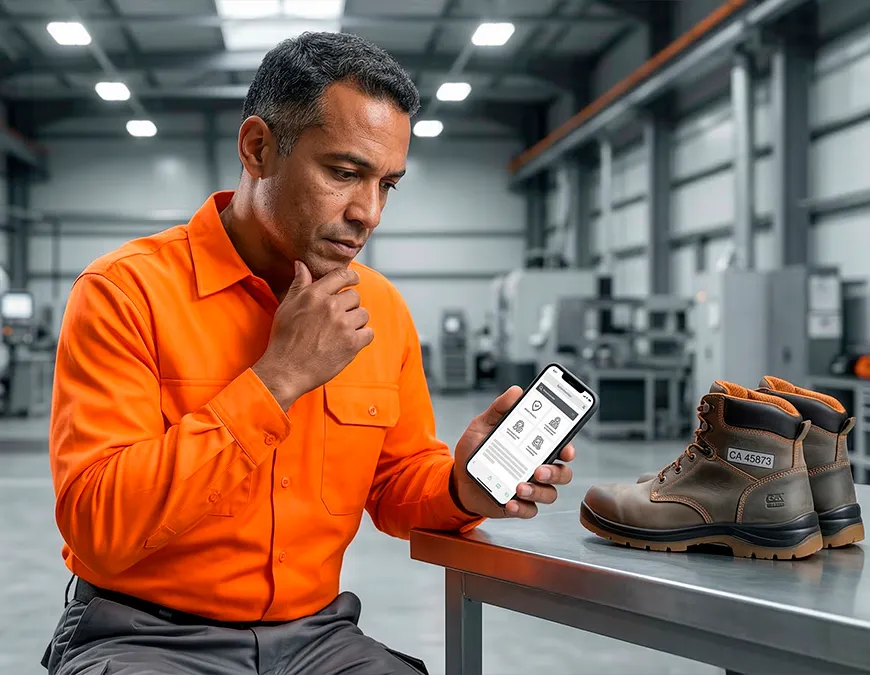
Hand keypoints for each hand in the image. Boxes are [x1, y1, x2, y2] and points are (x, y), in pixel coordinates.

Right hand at [252, 261, 372, 407]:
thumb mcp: (287, 307)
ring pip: (363, 314)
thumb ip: (299, 284)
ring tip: (341, 332)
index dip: (351, 277)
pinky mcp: (352, 343)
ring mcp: (343, 325)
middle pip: (355, 296)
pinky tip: (348, 342)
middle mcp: (330, 307)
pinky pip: (368, 333)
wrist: (287, 370)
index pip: (341, 276)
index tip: (355, 280)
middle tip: (338, 318)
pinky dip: (362, 338)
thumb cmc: (284, 338)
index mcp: (314, 295)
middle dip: (349, 306)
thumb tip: (301, 264)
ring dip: (356, 322)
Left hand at [452, 386, 574, 518]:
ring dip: (538, 491)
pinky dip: (521, 508)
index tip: (566, 449)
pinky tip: (510, 502)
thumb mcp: (483, 425)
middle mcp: (536, 469)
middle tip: (539, 469)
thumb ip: (499, 409)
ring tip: (519, 486)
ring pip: (549, 494)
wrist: (457, 478)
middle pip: (562, 473)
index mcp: (533, 448)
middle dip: (555, 472)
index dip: (568, 448)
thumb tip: (515, 392)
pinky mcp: (517, 505)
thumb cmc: (475, 451)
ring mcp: (529, 488)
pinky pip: (529, 510)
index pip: (559, 447)